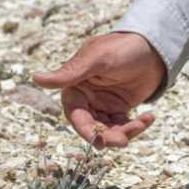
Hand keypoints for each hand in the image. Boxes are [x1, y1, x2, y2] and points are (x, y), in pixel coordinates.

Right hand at [32, 32, 164, 148]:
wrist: (153, 46)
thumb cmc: (123, 47)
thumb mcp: (98, 59)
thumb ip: (70, 72)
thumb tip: (35, 78)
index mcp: (76, 85)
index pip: (74, 112)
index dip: (84, 128)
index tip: (96, 139)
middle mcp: (87, 98)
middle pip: (91, 126)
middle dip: (106, 136)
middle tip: (122, 141)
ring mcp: (104, 105)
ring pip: (108, 129)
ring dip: (123, 132)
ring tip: (141, 124)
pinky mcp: (120, 109)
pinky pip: (124, 125)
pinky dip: (136, 125)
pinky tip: (149, 117)